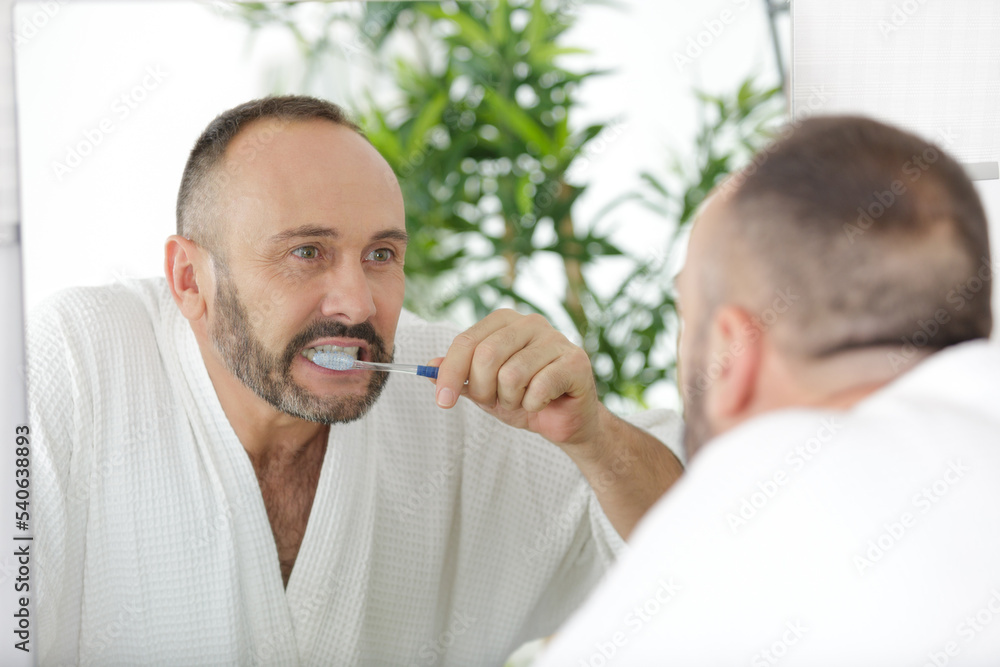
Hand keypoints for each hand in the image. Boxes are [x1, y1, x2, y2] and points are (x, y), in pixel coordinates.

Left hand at [431, 309, 602, 446]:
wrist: (564, 420)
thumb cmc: (524, 398)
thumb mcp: (484, 389)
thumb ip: (458, 375)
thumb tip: (430, 365)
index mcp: (504, 321)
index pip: (466, 341)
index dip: (450, 373)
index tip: (442, 401)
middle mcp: (530, 322)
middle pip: (486, 355)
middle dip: (483, 389)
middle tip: (494, 402)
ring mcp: (556, 339)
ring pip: (512, 374)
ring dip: (511, 399)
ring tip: (523, 400)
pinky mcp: (576, 361)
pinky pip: (539, 388)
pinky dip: (534, 405)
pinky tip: (543, 402)